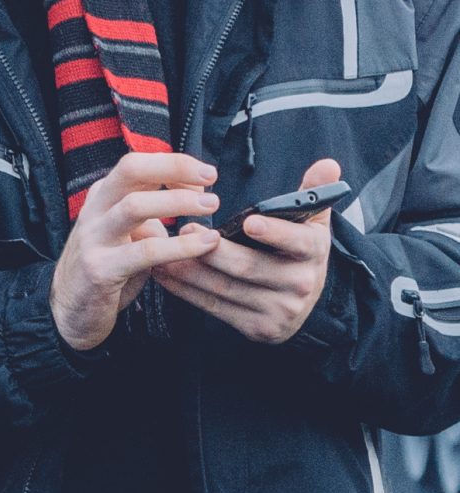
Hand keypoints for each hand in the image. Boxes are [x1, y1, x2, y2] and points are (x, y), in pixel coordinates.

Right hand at [50, 152, 220, 351]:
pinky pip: (146, 252)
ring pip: (134, 206)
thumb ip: (153, 212)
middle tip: (210, 176)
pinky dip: (181, 245)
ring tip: (210, 206)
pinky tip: (205, 244)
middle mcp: (95, 210)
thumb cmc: (108, 268)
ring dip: (178, 202)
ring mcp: (94, 238)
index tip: (204, 178)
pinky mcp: (101, 269)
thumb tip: (194, 194)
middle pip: (130, 170)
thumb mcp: (127, 232)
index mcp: (102, 196)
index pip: (138, 164)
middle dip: (174, 167)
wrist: (69, 312)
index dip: (174, 165)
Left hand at [160, 157, 340, 345]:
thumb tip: (328, 164)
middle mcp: (300, 283)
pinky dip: (187, 291)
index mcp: (314, 251)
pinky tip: (166, 274)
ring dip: (191, 271)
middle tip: (185, 231)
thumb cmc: (298, 252)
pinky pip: (216, 309)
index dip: (275, 232)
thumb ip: (314, 191)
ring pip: (227, 289)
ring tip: (164, 251)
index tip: (250, 222)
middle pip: (250, 267)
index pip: (298, 241)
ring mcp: (279, 310)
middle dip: (214, 251)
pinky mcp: (258, 328)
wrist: (306, 305)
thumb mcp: (312, 223)